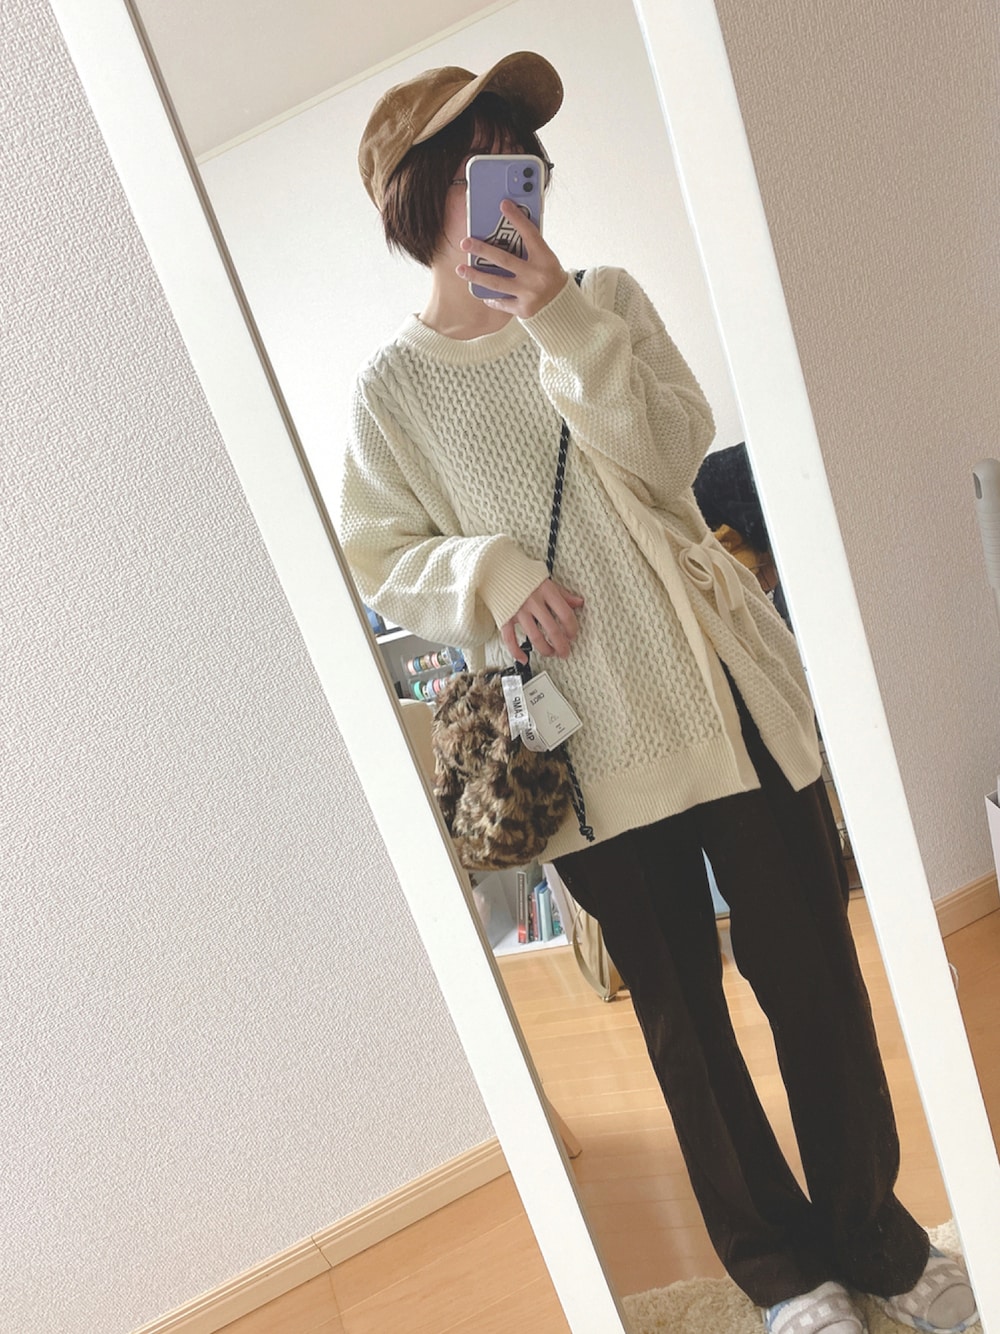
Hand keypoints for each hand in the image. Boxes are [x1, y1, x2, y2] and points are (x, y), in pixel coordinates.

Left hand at [457, 201, 567, 316]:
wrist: (562, 305)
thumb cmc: (549, 275)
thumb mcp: (546, 258)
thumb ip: (530, 247)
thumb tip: (507, 228)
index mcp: (545, 258)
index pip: (530, 234)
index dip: (517, 218)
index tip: (503, 204)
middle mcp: (536, 275)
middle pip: (504, 260)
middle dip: (482, 250)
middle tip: (465, 243)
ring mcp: (529, 293)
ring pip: (497, 283)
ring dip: (476, 276)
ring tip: (461, 270)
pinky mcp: (523, 309)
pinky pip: (501, 302)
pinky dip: (491, 298)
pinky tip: (483, 292)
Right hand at [501, 578, 584, 664]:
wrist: (497, 568)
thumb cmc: (522, 574)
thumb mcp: (546, 580)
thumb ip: (563, 594)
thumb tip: (578, 603)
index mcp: (546, 591)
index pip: (565, 614)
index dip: (572, 628)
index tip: (573, 635)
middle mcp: (533, 602)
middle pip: (552, 629)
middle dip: (561, 645)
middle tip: (565, 652)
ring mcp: (518, 610)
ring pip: (535, 636)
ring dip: (545, 649)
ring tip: (550, 653)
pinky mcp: (505, 617)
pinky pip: (510, 638)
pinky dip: (516, 651)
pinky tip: (524, 658)